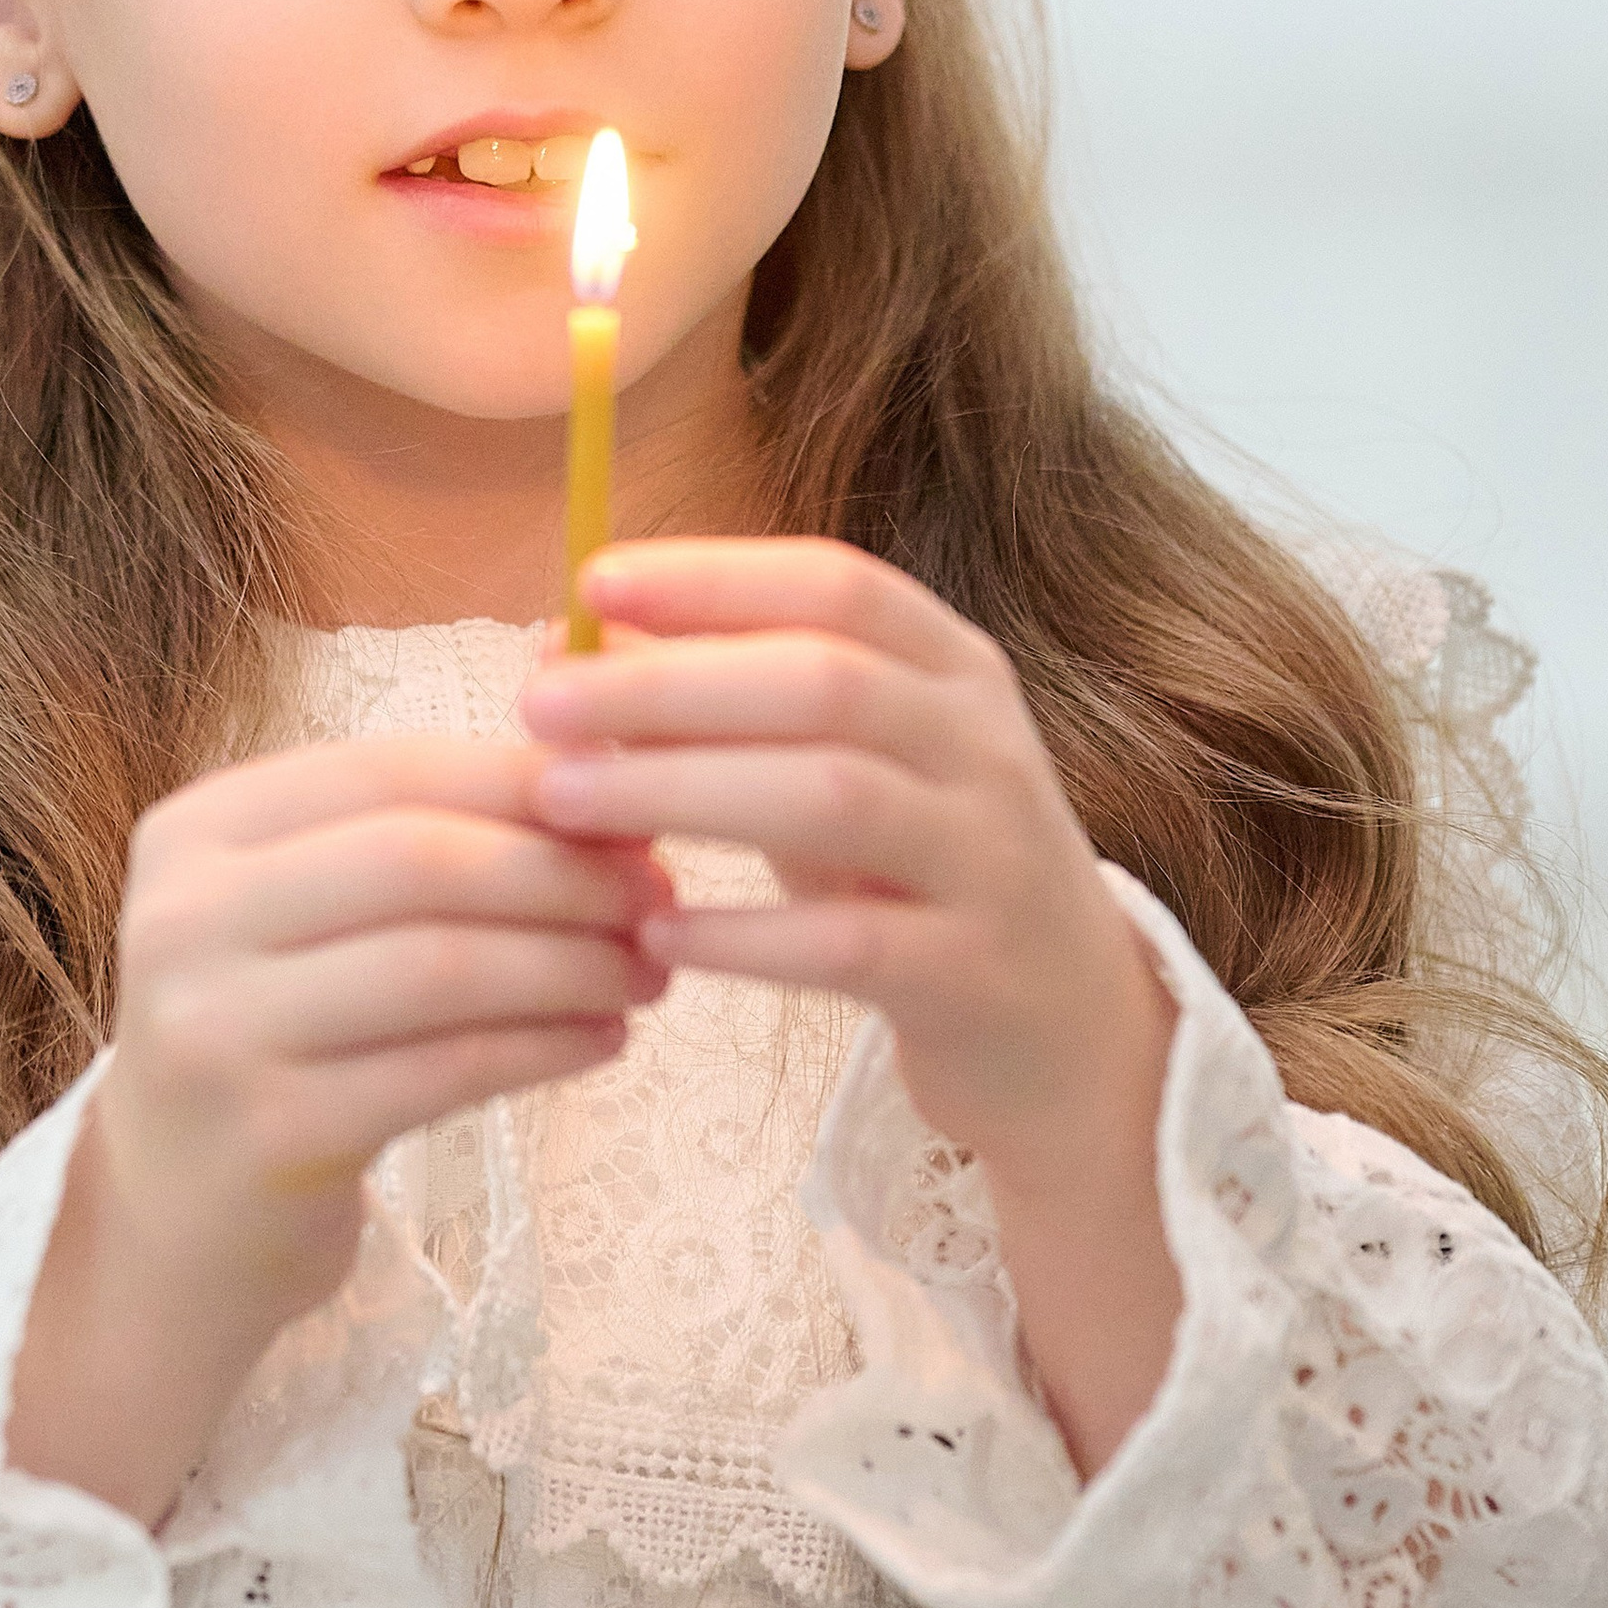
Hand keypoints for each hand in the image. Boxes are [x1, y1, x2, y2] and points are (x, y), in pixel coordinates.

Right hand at [6, 736, 670, 1518]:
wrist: (175, 1220)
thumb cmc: (278, 1038)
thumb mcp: (312, 917)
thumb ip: (425, 839)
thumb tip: (610, 782)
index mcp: (196, 832)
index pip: (388, 769)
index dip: (526, 783)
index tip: (634, 810)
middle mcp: (184, 919)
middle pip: (419, 859)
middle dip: (561, 872)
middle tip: (659, 896)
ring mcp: (214, 1030)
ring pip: (439, 965)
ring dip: (569, 962)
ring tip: (646, 972)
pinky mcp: (270, 1133)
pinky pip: (445, 1069)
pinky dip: (543, 1046)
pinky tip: (603, 1039)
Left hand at [517, 539, 1181, 1474]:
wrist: (1067, 1030)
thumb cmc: (914, 872)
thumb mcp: (838, 766)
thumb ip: (722, 702)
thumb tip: (562, 641)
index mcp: (955, 669)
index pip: (836, 584)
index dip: (713, 578)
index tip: (593, 581)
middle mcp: (984, 746)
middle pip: (825, 681)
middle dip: (669, 684)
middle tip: (540, 706)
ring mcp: (991, 859)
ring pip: (836, 796)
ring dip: (685, 791)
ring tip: (564, 804)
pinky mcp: (975, 974)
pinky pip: (852, 942)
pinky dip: (747, 934)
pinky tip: (657, 934)